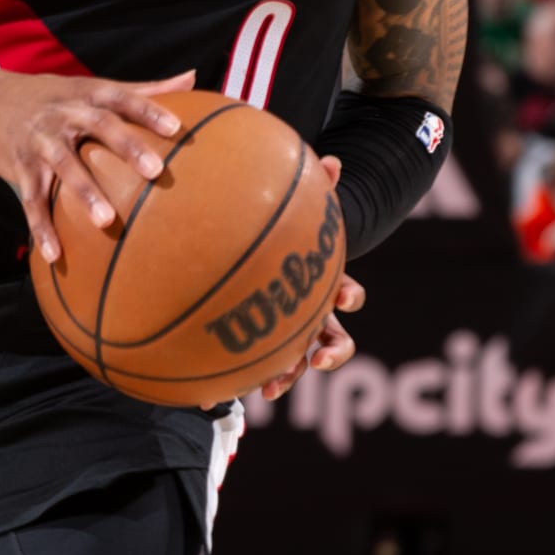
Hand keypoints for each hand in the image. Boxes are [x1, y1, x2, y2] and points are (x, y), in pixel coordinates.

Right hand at [0, 69, 194, 265]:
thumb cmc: (54, 97)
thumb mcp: (92, 87)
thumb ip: (143, 88)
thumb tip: (193, 78)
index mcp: (86, 94)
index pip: (122, 97)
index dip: (149, 110)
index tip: (177, 127)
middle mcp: (63, 113)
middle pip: (98, 127)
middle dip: (126, 147)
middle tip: (155, 172)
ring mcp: (39, 140)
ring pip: (64, 166)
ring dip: (84, 193)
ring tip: (107, 221)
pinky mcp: (20, 166)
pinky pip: (31, 199)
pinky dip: (41, 227)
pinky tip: (55, 256)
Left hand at [250, 155, 363, 401]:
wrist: (249, 263)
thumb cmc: (277, 237)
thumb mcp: (292, 215)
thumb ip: (312, 191)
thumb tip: (333, 158)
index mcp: (321, 285)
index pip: (347, 293)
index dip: (350, 297)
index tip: (344, 297)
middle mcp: (311, 316)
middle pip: (333, 340)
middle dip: (330, 352)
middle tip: (318, 359)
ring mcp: (286, 337)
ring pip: (293, 364)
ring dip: (285, 377)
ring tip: (269, 390)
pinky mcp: (256, 349)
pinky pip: (246, 368)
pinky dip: (230, 382)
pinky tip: (205, 396)